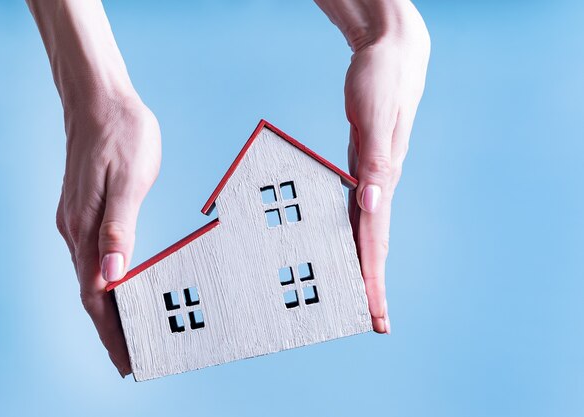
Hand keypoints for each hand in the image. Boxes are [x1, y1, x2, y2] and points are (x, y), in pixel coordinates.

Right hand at [55, 92, 160, 374]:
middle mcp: (75, 230)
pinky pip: (92, 259)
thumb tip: (111, 277)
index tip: (126, 361)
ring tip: (126, 334)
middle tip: (129, 359)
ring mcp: (77, 220)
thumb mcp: (128, 181)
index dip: (111, 331)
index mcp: (85, 228)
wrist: (99, 99)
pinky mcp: (84, 210)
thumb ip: (119, 230)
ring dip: (107, 309)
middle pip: (90, 293)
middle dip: (109, 329)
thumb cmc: (121, 134)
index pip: (96, 294)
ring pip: (89, 277)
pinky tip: (116, 288)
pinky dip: (105, 283)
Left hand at [345, 10, 429, 332]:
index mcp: (383, 181)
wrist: (390, 56)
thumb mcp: (377, 119)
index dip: (374, 280)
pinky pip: (352, 210)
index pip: (376, 242)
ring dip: (362, 264)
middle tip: (371, 322)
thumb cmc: (383, 81)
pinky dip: (349, 234)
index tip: (375, 315)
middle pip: (372, 245)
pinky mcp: (359, 168)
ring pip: (363, 231)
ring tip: (357, 296)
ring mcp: (368, 179)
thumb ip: (377, 163)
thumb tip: (372, 205)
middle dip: (371, 285)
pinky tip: (342, 244)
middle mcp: (377, 187)